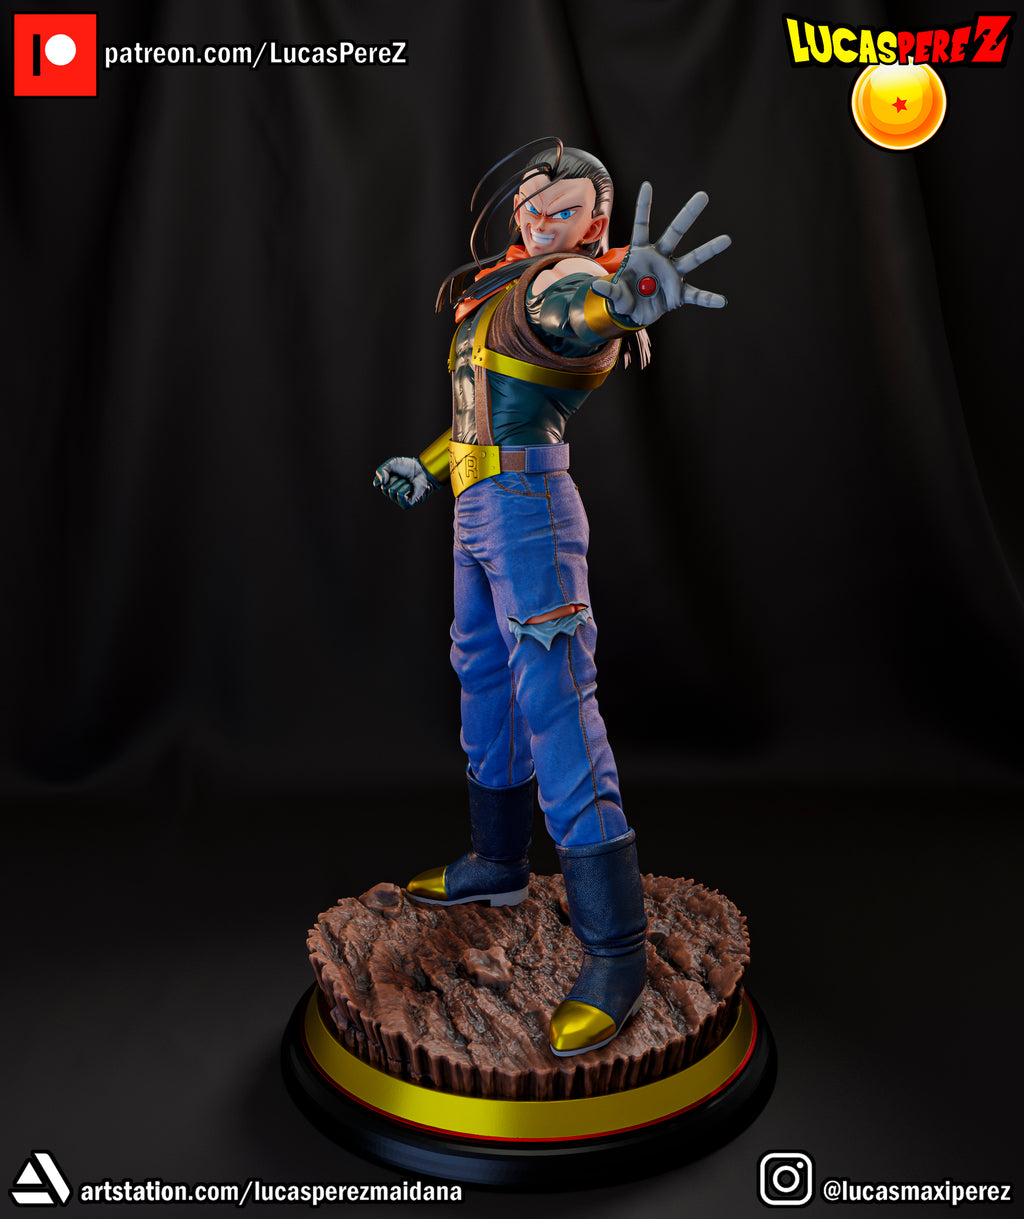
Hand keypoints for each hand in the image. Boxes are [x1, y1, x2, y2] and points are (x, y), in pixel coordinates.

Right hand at [373, 456, 437, 508]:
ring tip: (408, 482)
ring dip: (401, 483)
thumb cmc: (408, 467)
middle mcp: (390, 495)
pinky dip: (405, 488)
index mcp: (385, 486)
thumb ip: (381, 471)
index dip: (385, 475)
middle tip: (403, 478)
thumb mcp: (391, 464)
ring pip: (392, 491)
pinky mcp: (406, 504)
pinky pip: (399, 494)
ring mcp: (398, 500)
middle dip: (394, 479)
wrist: (422, 470)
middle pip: (384, 487)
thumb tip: (381, 483)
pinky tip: (411, 488)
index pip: (377, 484)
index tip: (394, 472)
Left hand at [591, 183, 729, 326]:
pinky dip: (708, 299)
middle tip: (703, 195)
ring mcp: (671, 274)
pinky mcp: (678, 293)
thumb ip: (609, 291)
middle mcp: (660, 258)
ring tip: (726, 239)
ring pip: (692, 258)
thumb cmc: (624, 296)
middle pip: (674, 233)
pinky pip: (695, 295)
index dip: (644, 207)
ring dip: (708, 250)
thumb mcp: (614, 295)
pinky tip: (721, 301)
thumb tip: (597, 288)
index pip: (642, 226)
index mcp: (640, 253)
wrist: (634, 312)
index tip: (647, 185)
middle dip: (688, 215)